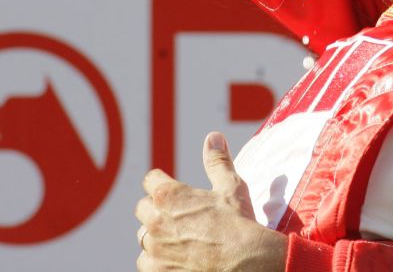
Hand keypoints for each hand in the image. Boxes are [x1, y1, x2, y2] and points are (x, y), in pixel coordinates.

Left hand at [135, 132, 287, 270]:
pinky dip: (158, 261)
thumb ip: (217, 161)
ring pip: (143, 238)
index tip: (174, 190)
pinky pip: (145, 263)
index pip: (150, 180)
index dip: (162, 182)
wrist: (246, 262)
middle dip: (157, 210)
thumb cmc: (239, 223)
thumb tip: (213, 137)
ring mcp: (154, 249)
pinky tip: (176, 259)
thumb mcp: (231, 187)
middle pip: (142, 208)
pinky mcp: (156, 271)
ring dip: (157, 236)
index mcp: (169, 196)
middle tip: (179, 216)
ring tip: (179, 240)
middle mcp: (155, 221)